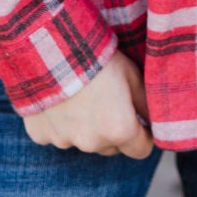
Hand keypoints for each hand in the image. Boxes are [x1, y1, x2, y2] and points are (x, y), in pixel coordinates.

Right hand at [22, 51, 153, 158]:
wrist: (51, 46)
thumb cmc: (97, 58)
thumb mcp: (132, 75)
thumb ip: (147, 104)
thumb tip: (156, 121)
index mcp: (119, 131)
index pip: (141, 150)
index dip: (143, 134)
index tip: (139, 119)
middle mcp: (92, 143)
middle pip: (111, 146)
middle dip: (112, 129)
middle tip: (106, 99)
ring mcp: (63, 140)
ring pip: (83, 140)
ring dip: (85, 126)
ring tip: (80, 95)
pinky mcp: (40, 134)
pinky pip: (54, 134)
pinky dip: (58, 122)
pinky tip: (58, 98)